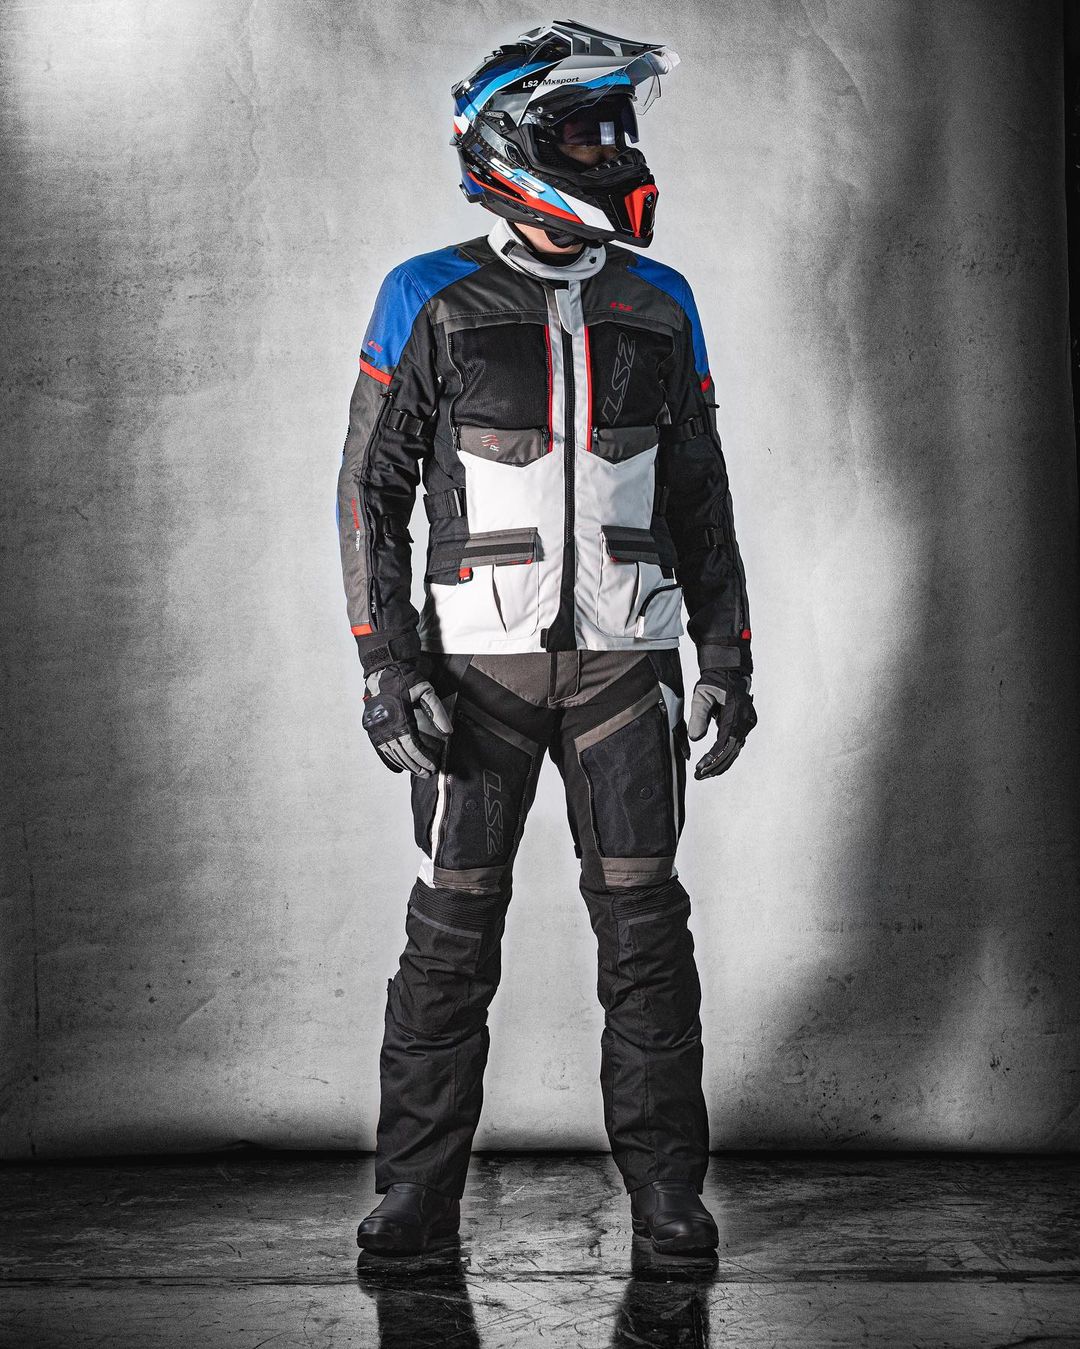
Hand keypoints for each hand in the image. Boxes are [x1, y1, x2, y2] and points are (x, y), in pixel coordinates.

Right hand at [361, 662, 452, 776]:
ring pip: (391, 753)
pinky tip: (398, 766)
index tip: (433, 765)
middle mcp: (385, 725)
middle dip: (416, 765)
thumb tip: (448, 731)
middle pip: (402, 753)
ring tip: (416, 771)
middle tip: (427, 773)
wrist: (382, 669)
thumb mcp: (426, 691)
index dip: (423, 758)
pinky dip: (389, 759)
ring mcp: (376, 727)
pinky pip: (380, 748)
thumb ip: (437, 712)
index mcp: (399, 717)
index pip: (412, 746)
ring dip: (405, 764)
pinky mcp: (371, 726)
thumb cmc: (403, 678)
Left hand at [686, 670, 756, 778]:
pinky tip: (714, 765)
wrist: (729, 673)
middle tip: (700, 775)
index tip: (701, 767)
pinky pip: (736, 745)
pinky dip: (725, 756)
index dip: (713, 757)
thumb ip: (698, 716)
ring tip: (704, 774)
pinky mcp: (746, 726)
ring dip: (720, 763)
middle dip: (716, 765)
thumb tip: (696, 739)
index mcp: (736, 712)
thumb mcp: (701, 695)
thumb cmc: (714, 682)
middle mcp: (746, 720)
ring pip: (735, 750)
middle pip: (732, 750)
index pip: (725, 741)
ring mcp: (748, 723)